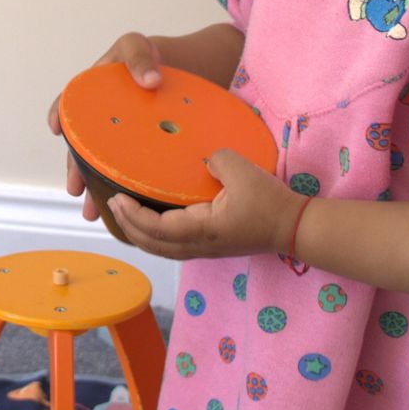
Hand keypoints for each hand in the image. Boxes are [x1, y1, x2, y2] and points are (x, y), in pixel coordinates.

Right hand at [49, 32, 168, 220]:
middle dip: (77, 170)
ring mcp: (121, 137)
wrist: (189, 70)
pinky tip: (128, 208)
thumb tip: (150, 81)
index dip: (60, 116)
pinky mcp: (143, 151)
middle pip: (84, 146)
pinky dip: (125, 189)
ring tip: (93, 212)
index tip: (57, 129)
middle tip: (76, 191)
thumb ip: (138, 57)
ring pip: (104, 165)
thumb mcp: (138, 46)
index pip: (70, 105)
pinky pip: (129, 171)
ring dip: (96, 189)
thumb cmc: (155, 55)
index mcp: (93, 93)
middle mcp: (102, 119)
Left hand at [104, 148, 301, 262]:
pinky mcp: (210, 247)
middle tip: (112, 205)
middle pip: (152, 244)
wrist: (295, 228)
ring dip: (139, 234)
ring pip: (161, 249)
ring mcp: (204, 250)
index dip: (132, 216)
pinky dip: (154, 237)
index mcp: (203, 229)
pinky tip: (150, 223)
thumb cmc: (271, 203)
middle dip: (128, 226)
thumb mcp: (244, 171)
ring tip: (125, 215)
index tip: (117, 198)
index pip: (157, 228)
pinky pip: (173, 247)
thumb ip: (217, 160)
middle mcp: (199, 245)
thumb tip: (201, 160)